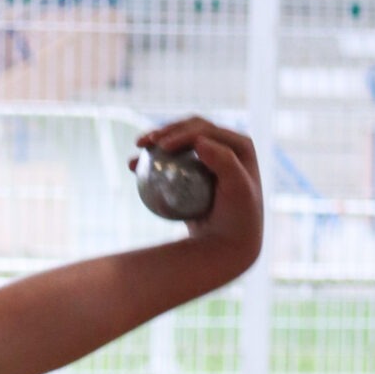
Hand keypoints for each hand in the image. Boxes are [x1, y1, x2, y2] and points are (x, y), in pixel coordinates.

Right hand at [133, 116, 261, 266]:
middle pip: (191, 130)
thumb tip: (198, 141)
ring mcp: (210, 160)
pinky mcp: (194, 174)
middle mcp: (226, 148)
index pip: (205, 130)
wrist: (228, 243)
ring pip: (179, 143)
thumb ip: (224, 161)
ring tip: (138, 149)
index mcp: (239, 145)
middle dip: (166, 131)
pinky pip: (171, 163)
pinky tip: (135, 166)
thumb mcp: (237, 189)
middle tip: (144, 142)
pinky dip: (154, 161)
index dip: (181, 132)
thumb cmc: (236, 218)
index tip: (161, 146)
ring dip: (157, 141)